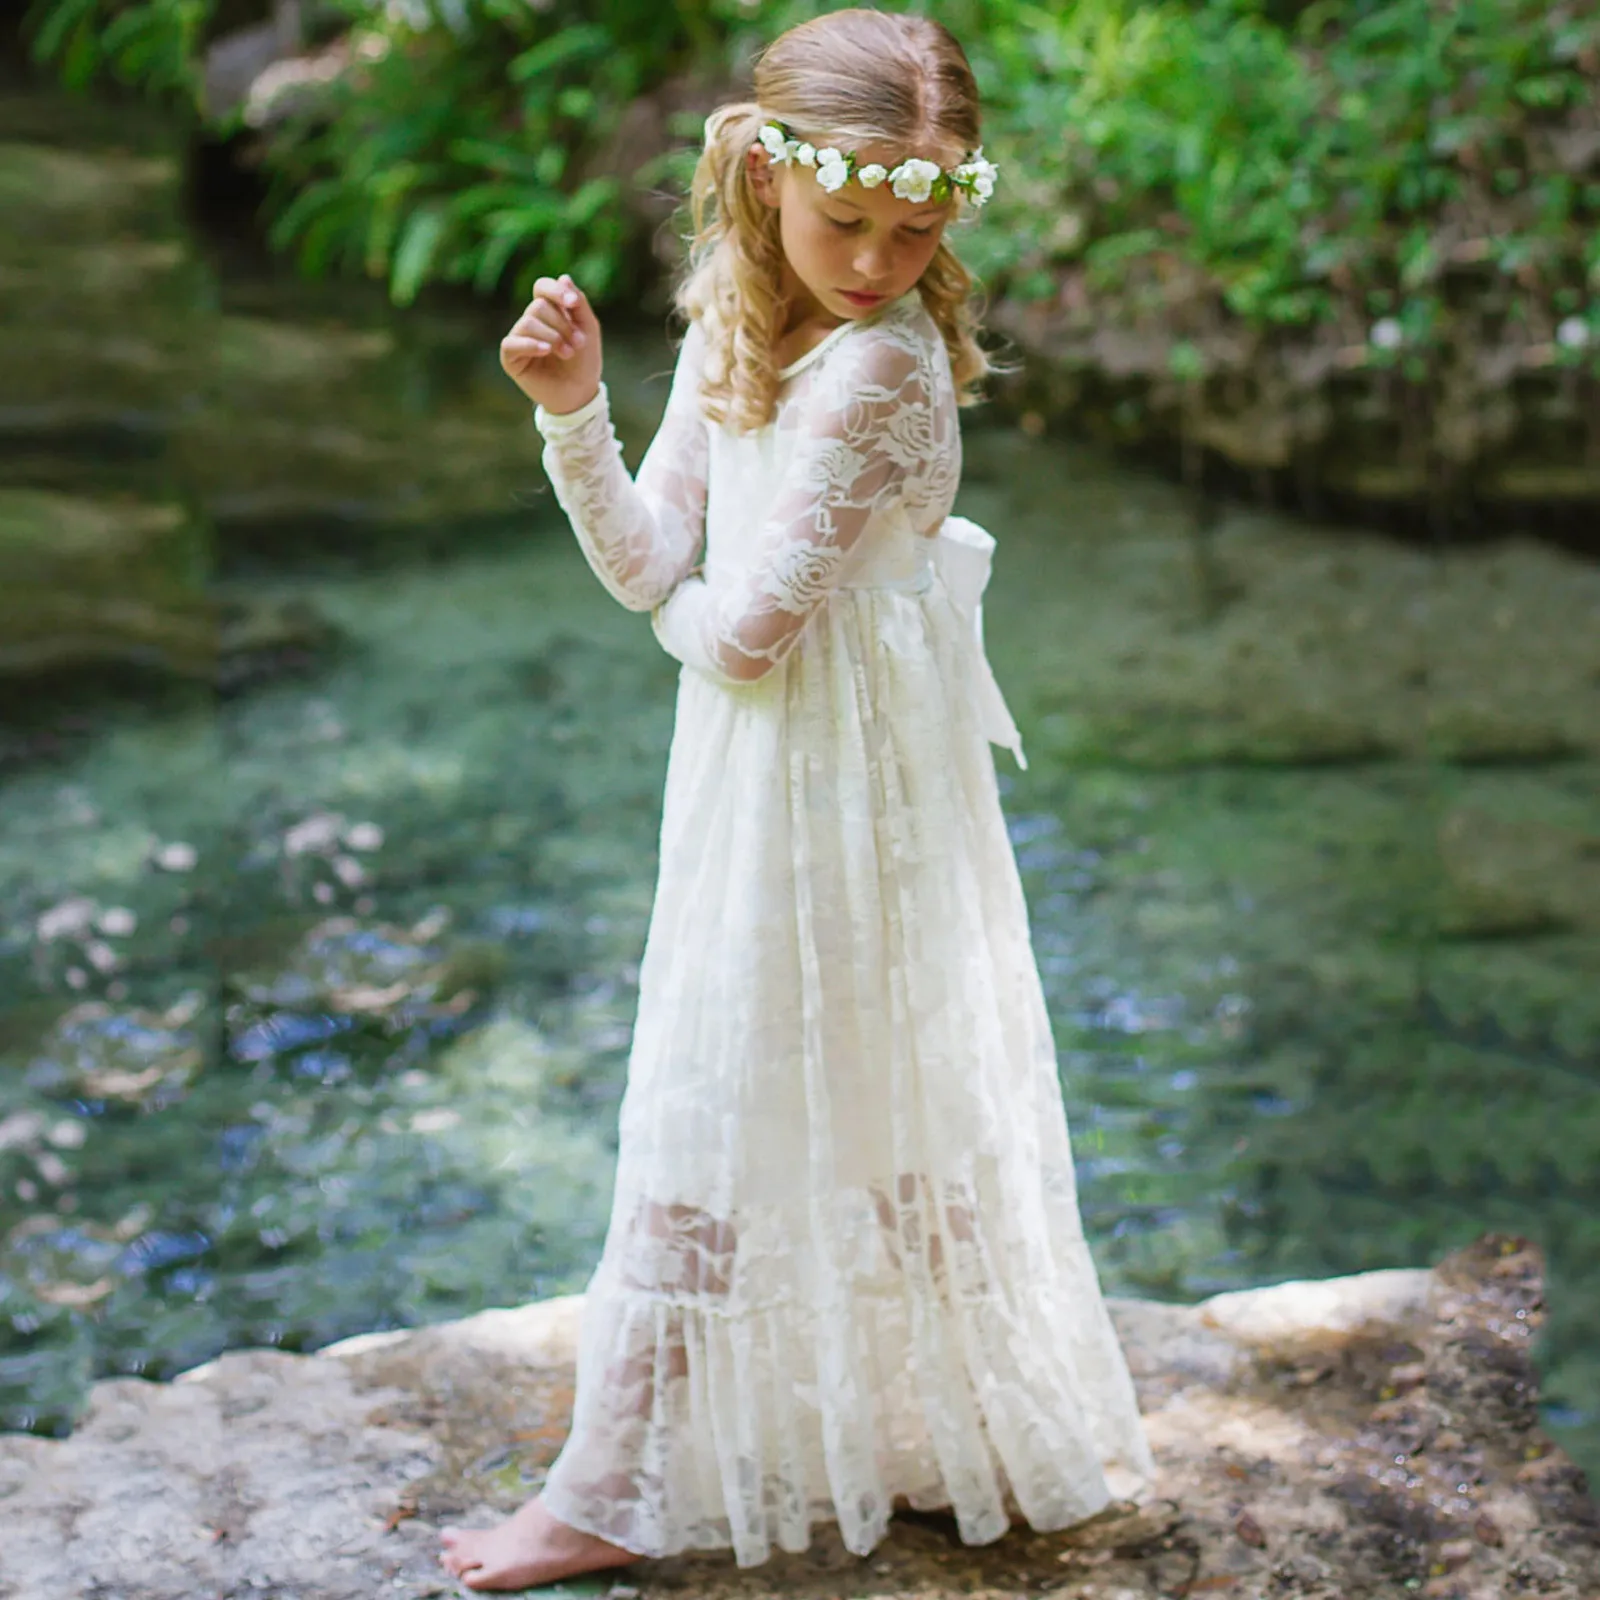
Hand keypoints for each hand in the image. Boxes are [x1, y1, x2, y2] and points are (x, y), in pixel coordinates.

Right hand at [501, 273, 602, 414]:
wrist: (579, 394)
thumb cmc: (584, 362)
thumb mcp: (588, 328)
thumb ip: (578, 303)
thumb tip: (564, 277)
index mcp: (549, 310)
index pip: (542, 287)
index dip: (556, 291)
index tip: (573, 304)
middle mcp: (531, 321)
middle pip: (539, 306)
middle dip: (562, 324)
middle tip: (577, 343)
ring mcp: (519, 337)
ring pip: (528, 322)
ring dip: (553, 337)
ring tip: (568, 352)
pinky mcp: (510, 357)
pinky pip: (513, 342)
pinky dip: (531, 345)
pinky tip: (546, 351)